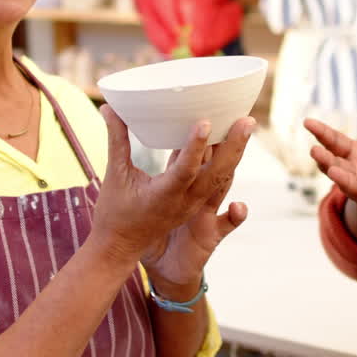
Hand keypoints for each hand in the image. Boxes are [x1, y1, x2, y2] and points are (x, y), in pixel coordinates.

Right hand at [91, 106, 253, 272]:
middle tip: (247, 120)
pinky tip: (226, 138)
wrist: (120, 247)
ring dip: (234, 152)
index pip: (185, 170)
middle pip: (216, 174)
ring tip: (245, 124)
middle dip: (233, 147)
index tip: (205, 123)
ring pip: (220, 177)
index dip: (196, 146)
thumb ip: (117, 141)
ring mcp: (191, 203)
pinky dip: (222, 159)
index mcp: (164, 197)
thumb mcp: (115, 176)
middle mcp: (183, 202)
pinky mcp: (193, 201)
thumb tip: (108, 108)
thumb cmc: (114, 213)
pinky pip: (213, 179)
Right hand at [305, 92, 356, 246]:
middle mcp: (351, 172)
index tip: (307, 121)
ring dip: (341, 180)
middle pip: (334, 164)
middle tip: (313, 151)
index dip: (322, 132)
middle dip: (324, 159)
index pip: (334, 141)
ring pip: (349, 185)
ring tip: (334, 174)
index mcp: (351, 154)